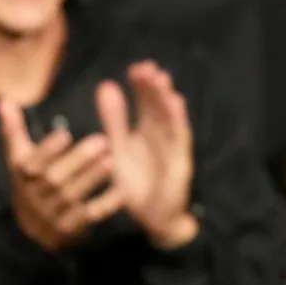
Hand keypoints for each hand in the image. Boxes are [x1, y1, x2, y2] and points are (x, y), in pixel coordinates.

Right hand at [0, 100, 121, 251]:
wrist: (37, 230)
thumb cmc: (34, 183)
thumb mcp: (22, 158)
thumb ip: (16, 130)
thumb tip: (6, 100)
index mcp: (24, 174)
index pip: (32, 162)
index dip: (48, 149)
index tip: (65, 133)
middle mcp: (36, 195)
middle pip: (55, 178)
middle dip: (79, 159)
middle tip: (103, 140)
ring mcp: (53, 214)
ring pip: (72, 196)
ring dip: (92, 178)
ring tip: (113, 159)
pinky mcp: (71, 229)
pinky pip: (89, 217)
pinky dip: (105, 205)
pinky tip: (123, 190)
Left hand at [95, 61, 196, 249]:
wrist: (155, 217)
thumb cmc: (136, 184)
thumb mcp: (118, 149)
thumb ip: (113, 120)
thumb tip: (105, 85)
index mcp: (145, 130)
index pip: (145, 102)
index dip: (142, 86)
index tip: (136, 67)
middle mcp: (161, 134)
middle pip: (158, 106)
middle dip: (153, 87)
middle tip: (147, 68)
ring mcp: (172, 146)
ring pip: (170, 118)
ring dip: (166, 99)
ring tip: (161, 80)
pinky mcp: (180, 161)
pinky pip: (179, 138)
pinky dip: (178, 120)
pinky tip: (176, 104)